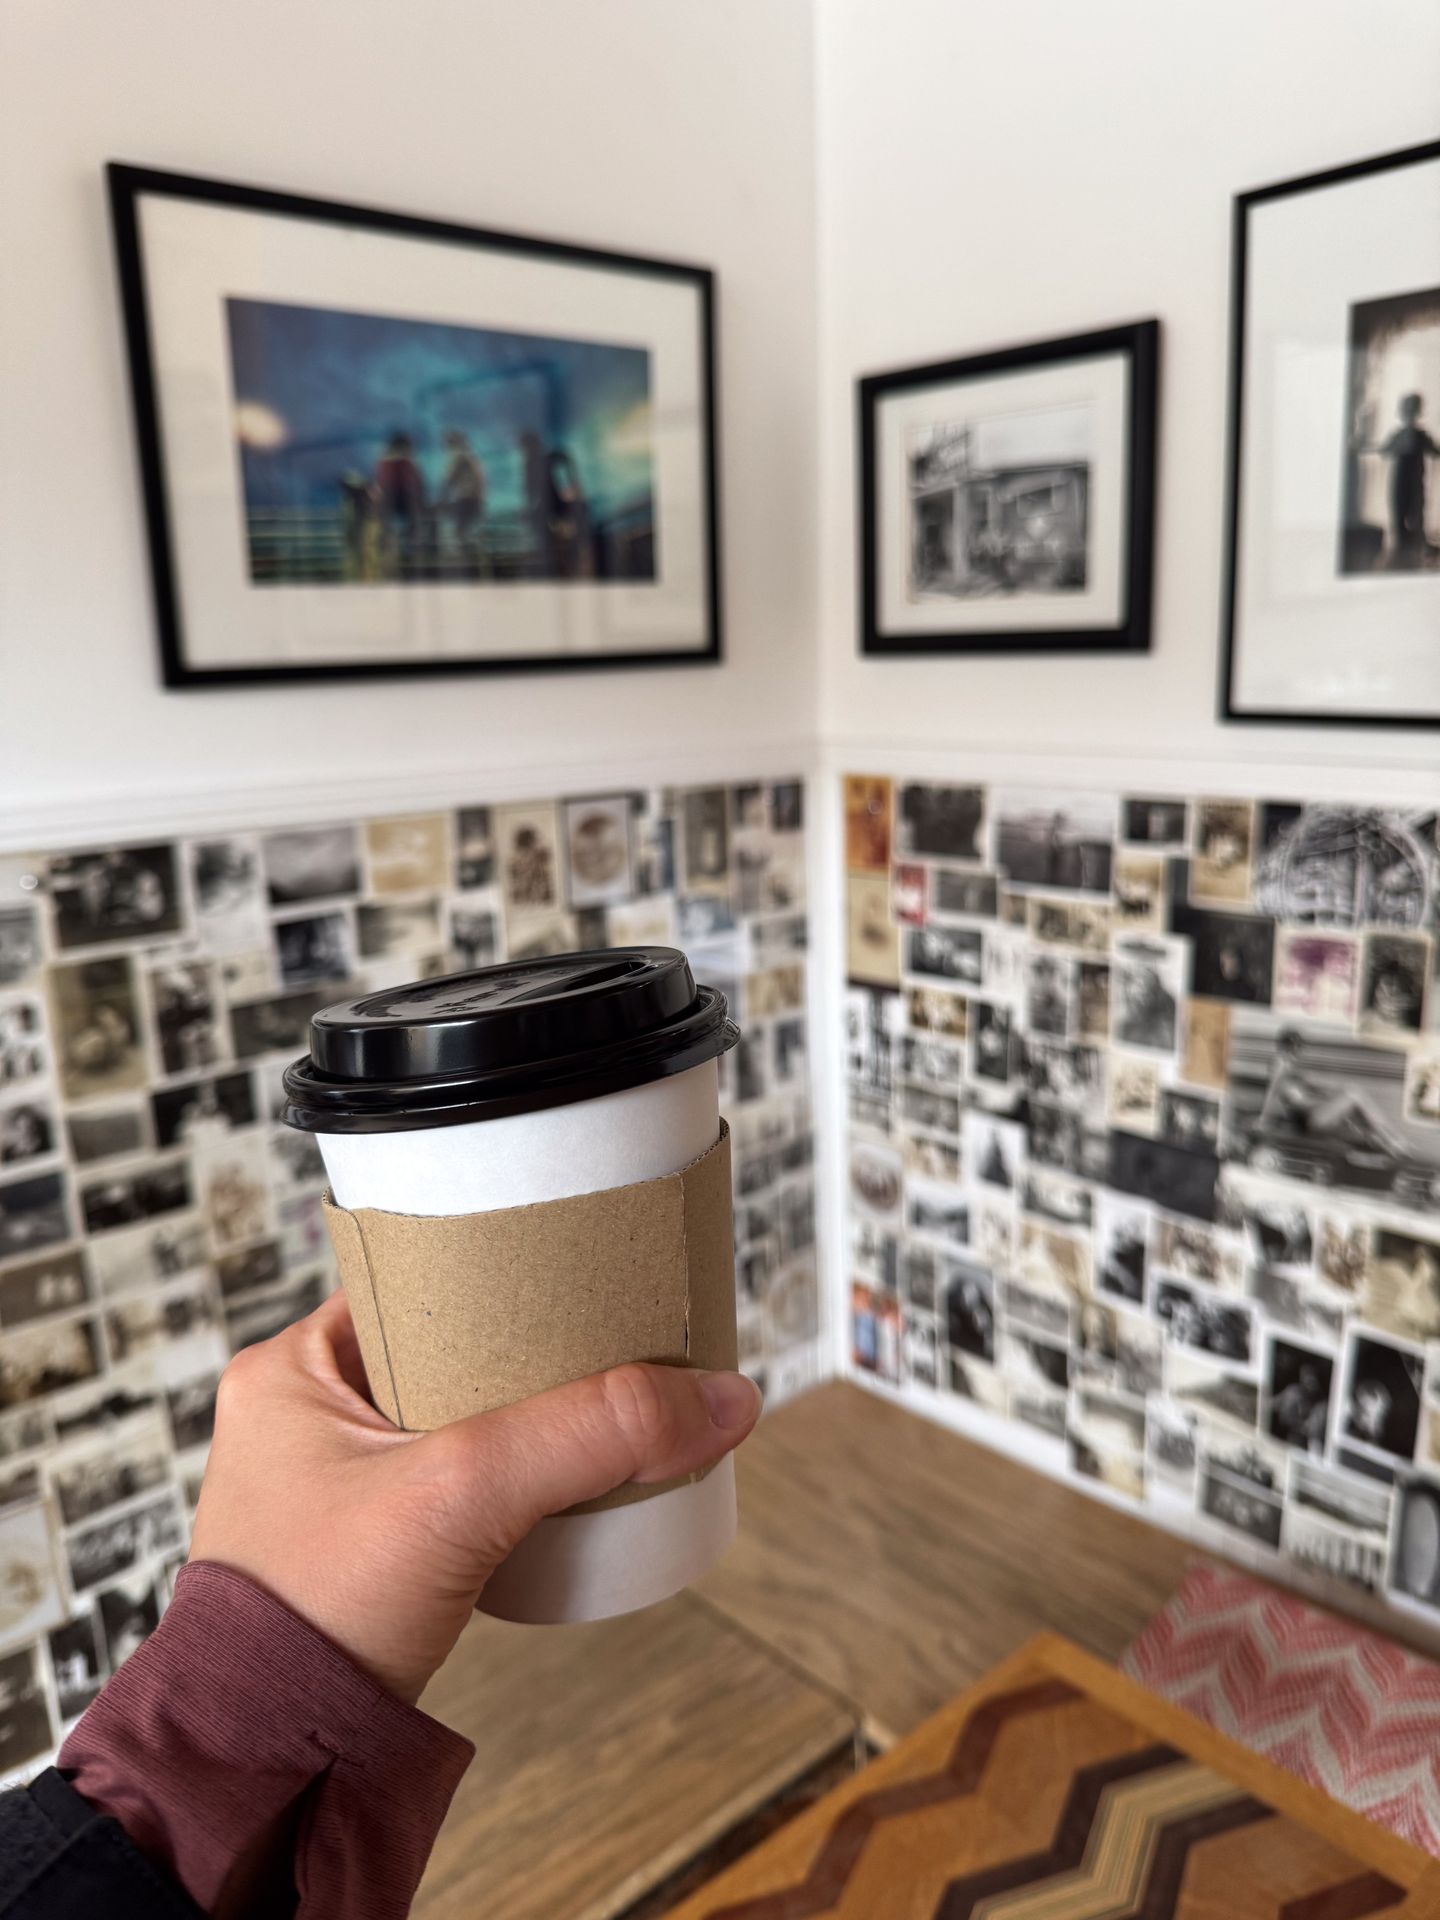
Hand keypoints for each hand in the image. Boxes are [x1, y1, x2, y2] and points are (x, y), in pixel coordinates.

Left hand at [188, 1291, 760, 1704]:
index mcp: (290, 1367)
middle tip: (613, 1334)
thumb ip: (592, 1435)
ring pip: (460, 1417)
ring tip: (605, 1401)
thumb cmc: (317, 1618)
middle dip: (533, 1348)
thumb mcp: (464, 1494)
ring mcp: (331, 1486)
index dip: (503, 1266)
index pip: (417, 1276)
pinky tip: (564, 1478)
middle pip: (450, 1346)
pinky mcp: (367, 1547)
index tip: (581, 1265)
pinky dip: (512, 1474)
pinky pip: (457, 1480)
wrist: (275, 1768)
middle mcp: (302, 1414)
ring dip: (528, 1415)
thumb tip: (722, 1399)